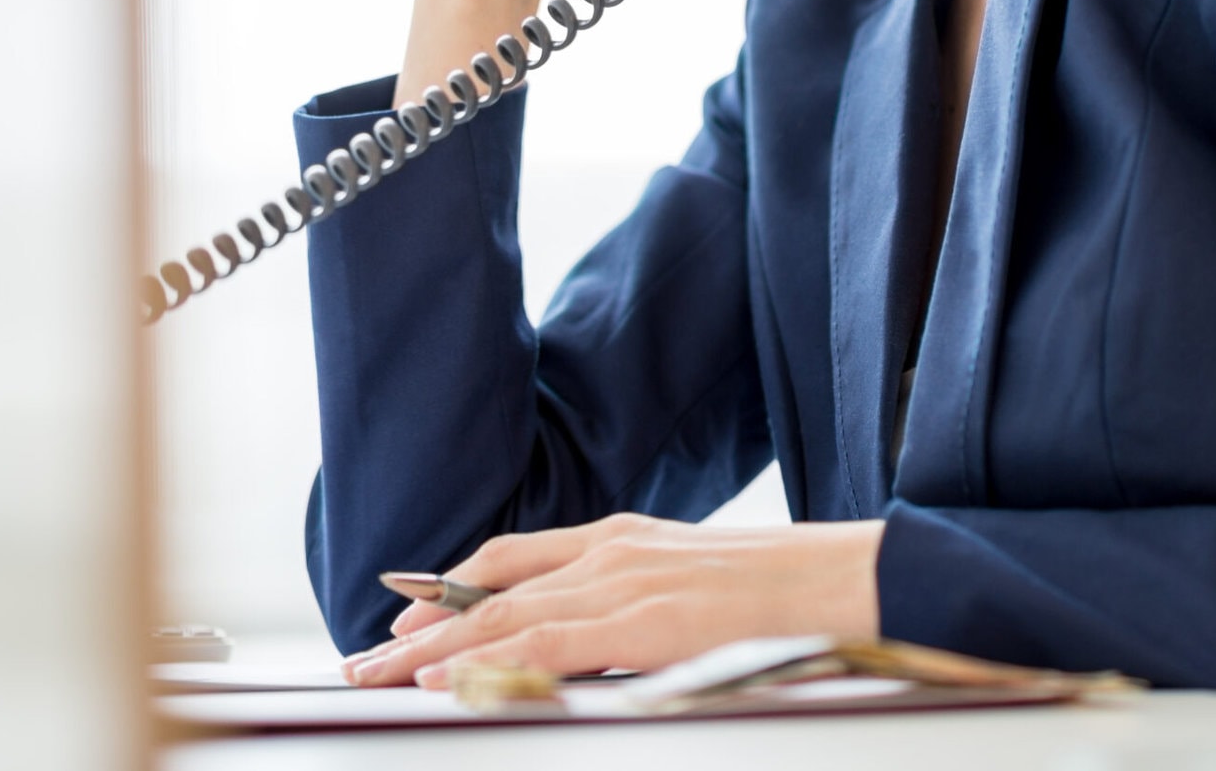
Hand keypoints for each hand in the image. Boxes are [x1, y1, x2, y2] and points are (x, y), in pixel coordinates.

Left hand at [340, 514, 884, 688]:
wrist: (853, 580)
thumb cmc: (790, 594)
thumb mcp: (699, 589)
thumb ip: (640, 606)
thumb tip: (603, 646)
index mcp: (627, 536)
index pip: (515, 558)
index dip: (452, 588)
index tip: (403, 620)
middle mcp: (614, 549)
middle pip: (492, 589)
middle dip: (420, 630)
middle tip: (362, 663)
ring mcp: (628, 580)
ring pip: (504, 618)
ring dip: (432, 652)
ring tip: (376, 679)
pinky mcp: (645, 619)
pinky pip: (548, 643)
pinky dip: (489, 661)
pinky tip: (446, 679)